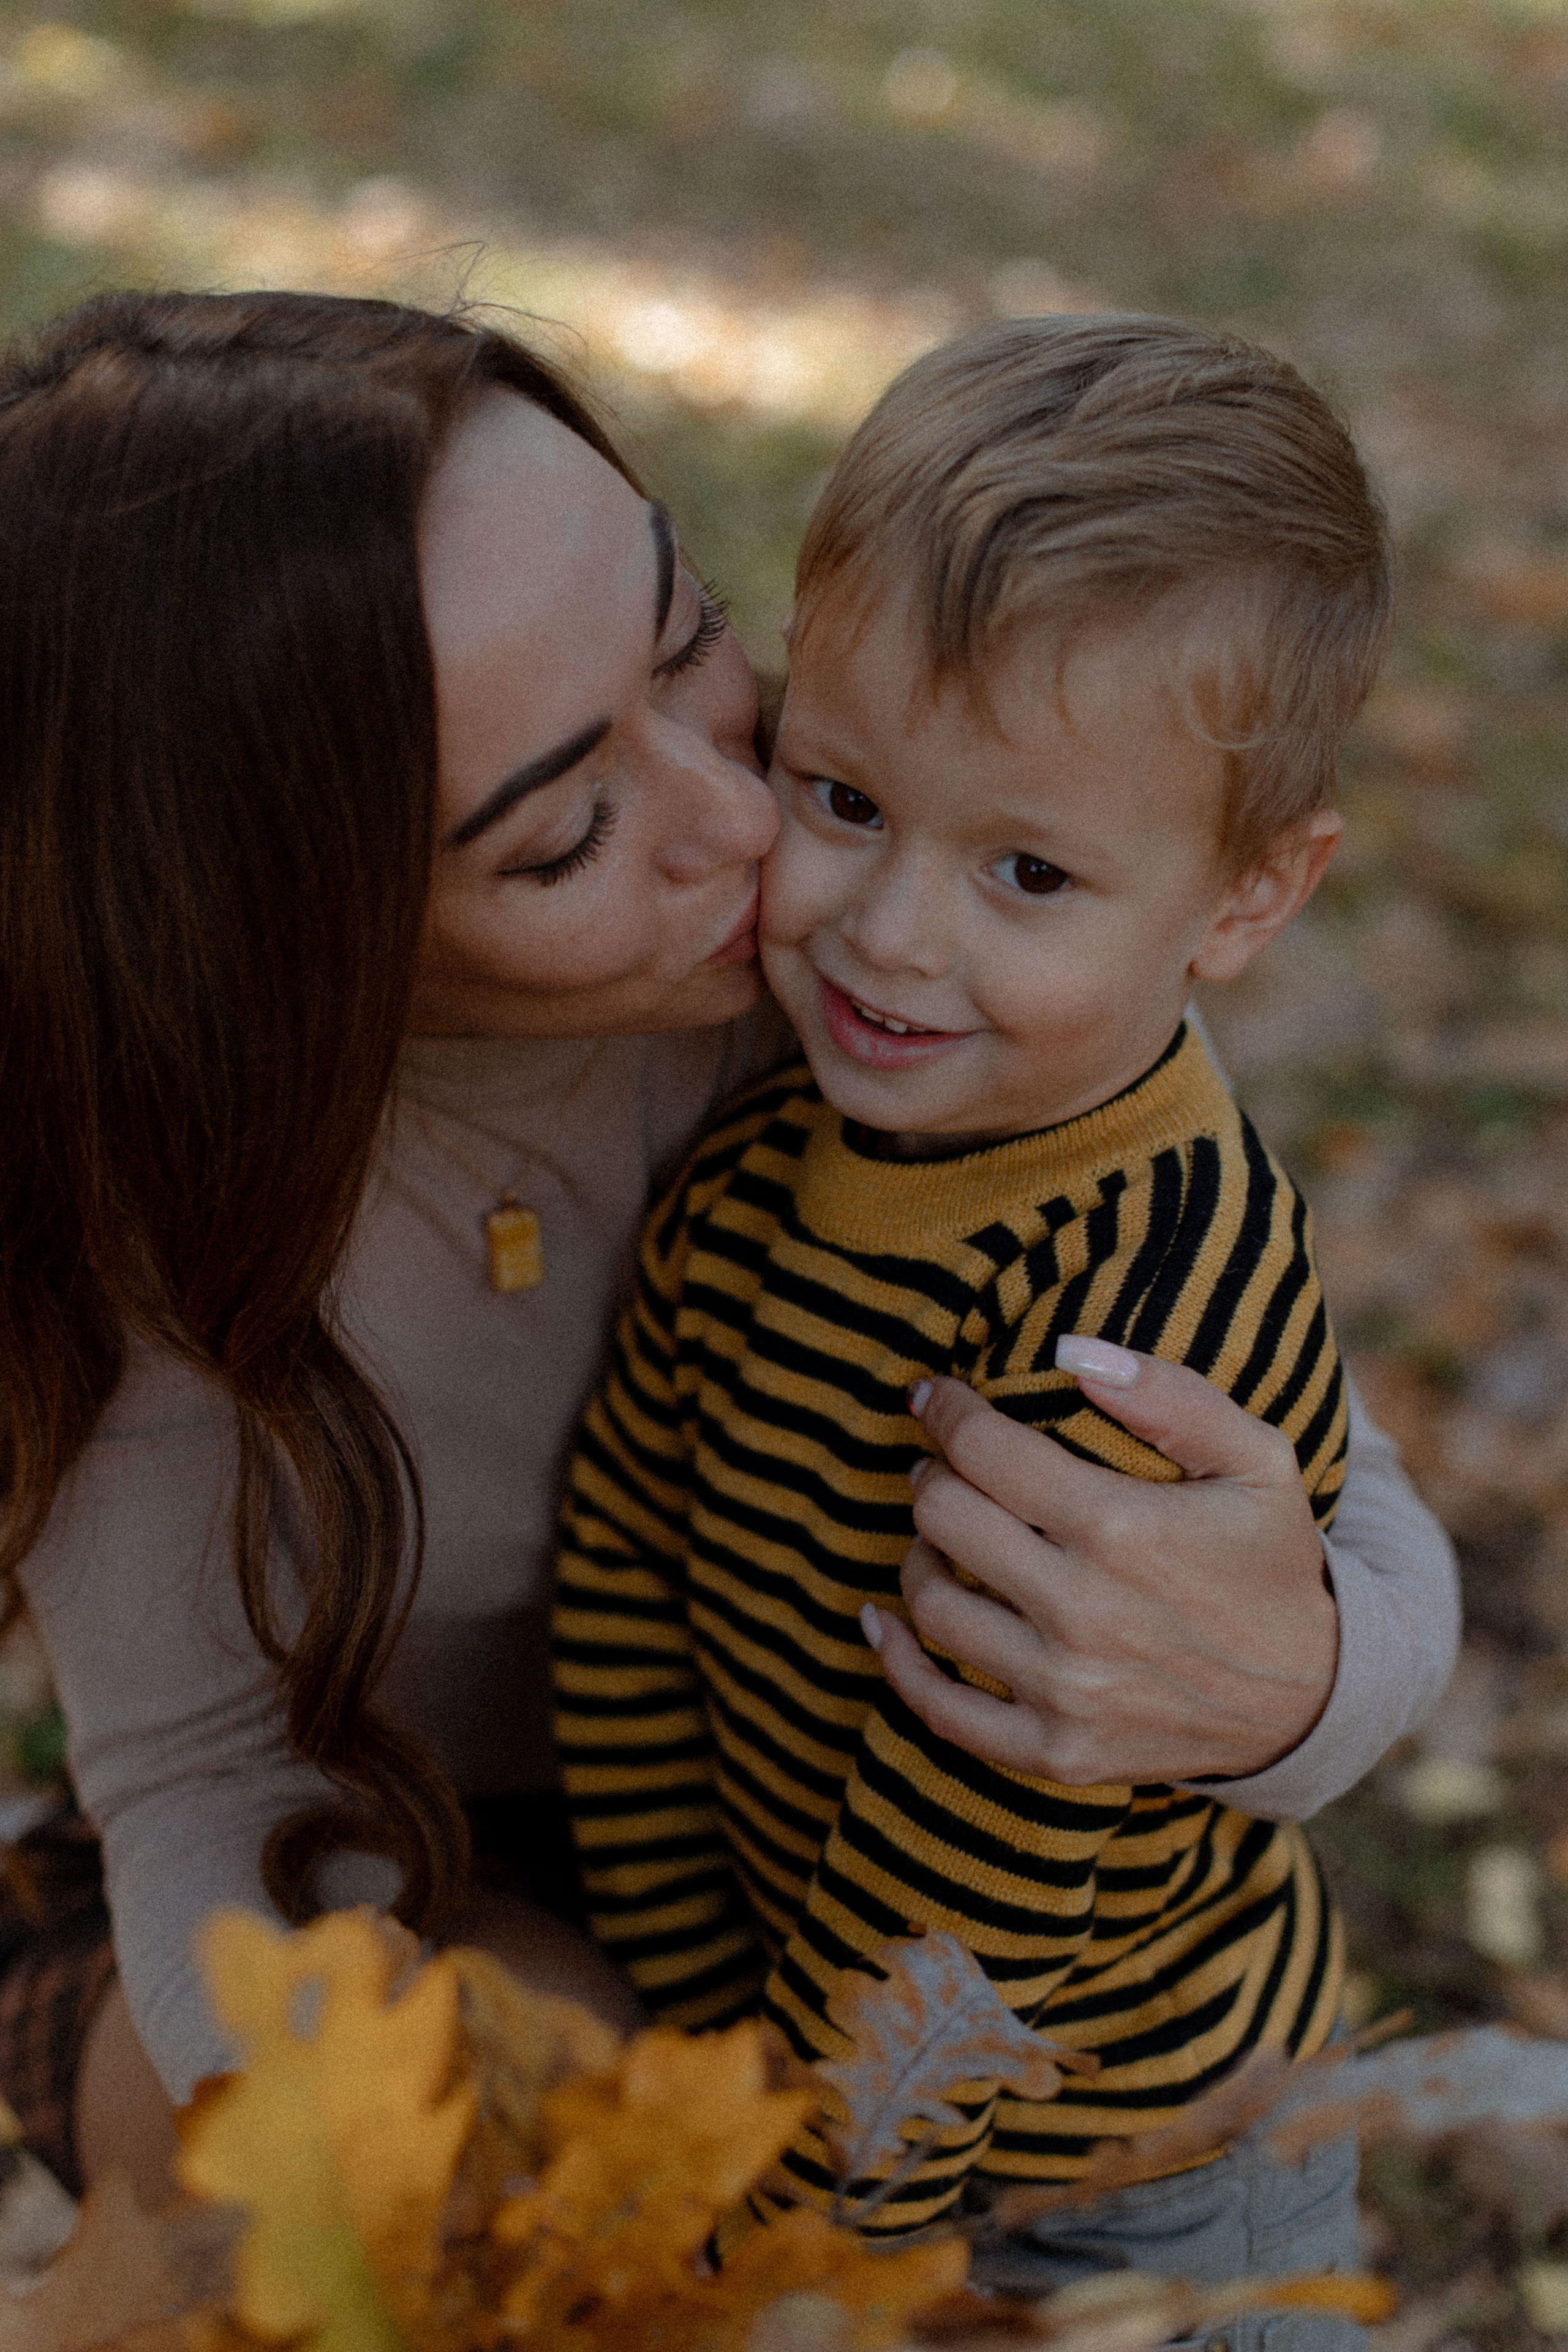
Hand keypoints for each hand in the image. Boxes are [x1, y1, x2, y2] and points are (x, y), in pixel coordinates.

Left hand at [865, 1341, 1338, 1786]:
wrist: (1311, 1699)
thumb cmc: (1271, 1562)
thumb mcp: (1257, 1460)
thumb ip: (1169, 1396)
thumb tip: (1069, 1351)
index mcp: (1120, 1529)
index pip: (984, 1450)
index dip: (944, 1410)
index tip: (934, 1396)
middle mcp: (1081, 1611)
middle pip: (943, 1516)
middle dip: (932, 1474)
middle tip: (945, 1463)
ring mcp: (1065, 1691)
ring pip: (931, 1603)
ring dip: (919, 1552)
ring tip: (941, 1530)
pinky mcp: (1055, 1751)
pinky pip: (940, 1709)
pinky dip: (897, 1661)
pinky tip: (881, 1619)